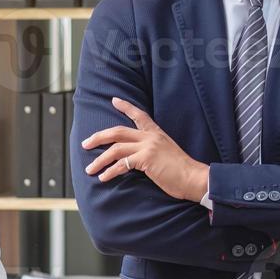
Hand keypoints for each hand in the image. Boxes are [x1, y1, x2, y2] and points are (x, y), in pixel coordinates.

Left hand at [82, 97, 208, 202]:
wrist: (194, 177)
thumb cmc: (182, 171)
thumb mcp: (166, 154)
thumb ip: (152, 151)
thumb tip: (137, 159)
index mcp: (156, 134)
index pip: (139, 115)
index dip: (126, 107)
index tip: (114, 100)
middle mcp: (150, 137)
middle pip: (117, 131)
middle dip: (98, 137)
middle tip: (85, 143)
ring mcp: (148, 147)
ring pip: (115, 149)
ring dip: (99, 160)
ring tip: (90, 169)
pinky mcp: (146, 159)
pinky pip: (122, 164)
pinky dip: (110, 171)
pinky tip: (104, 177)